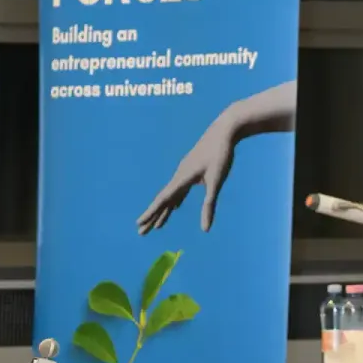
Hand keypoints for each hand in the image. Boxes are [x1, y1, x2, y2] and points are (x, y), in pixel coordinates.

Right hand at [137, 111, 239, 233]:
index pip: (163, 199)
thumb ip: (209, 205)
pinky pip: (179, 189)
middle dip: (152, 216)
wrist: (223, 131)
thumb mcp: (216, 181)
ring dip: (163, 211)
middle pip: (163, 200)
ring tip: (156, 226)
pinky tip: (174, 208)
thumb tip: (205, 229)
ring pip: (170, 195)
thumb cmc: (220, 155)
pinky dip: (175, 201)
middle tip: (141, 232)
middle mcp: (179, 175)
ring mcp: (184, 172)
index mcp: (182, 178)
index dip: (151, 213)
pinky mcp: (191, 170)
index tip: (139, 224)